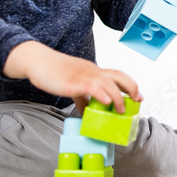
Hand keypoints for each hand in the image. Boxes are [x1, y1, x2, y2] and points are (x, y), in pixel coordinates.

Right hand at [3, 41, 140, 113]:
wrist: (38, 62)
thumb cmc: (54, 72)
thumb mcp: (73, 86)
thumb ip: (82, 98)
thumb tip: (88, 114)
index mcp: (93, 72)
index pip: (116, 75)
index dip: (129, 85)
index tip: (138, 96)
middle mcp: (92, 72)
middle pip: (118, 76)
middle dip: (131, 88)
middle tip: (137, 100)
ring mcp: (84, 76)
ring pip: (108, 83)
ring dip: (118, 97)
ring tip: (121, 110)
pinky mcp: (73, 82)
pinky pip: (91, 87)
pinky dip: (101, 95)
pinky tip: (106, 102)